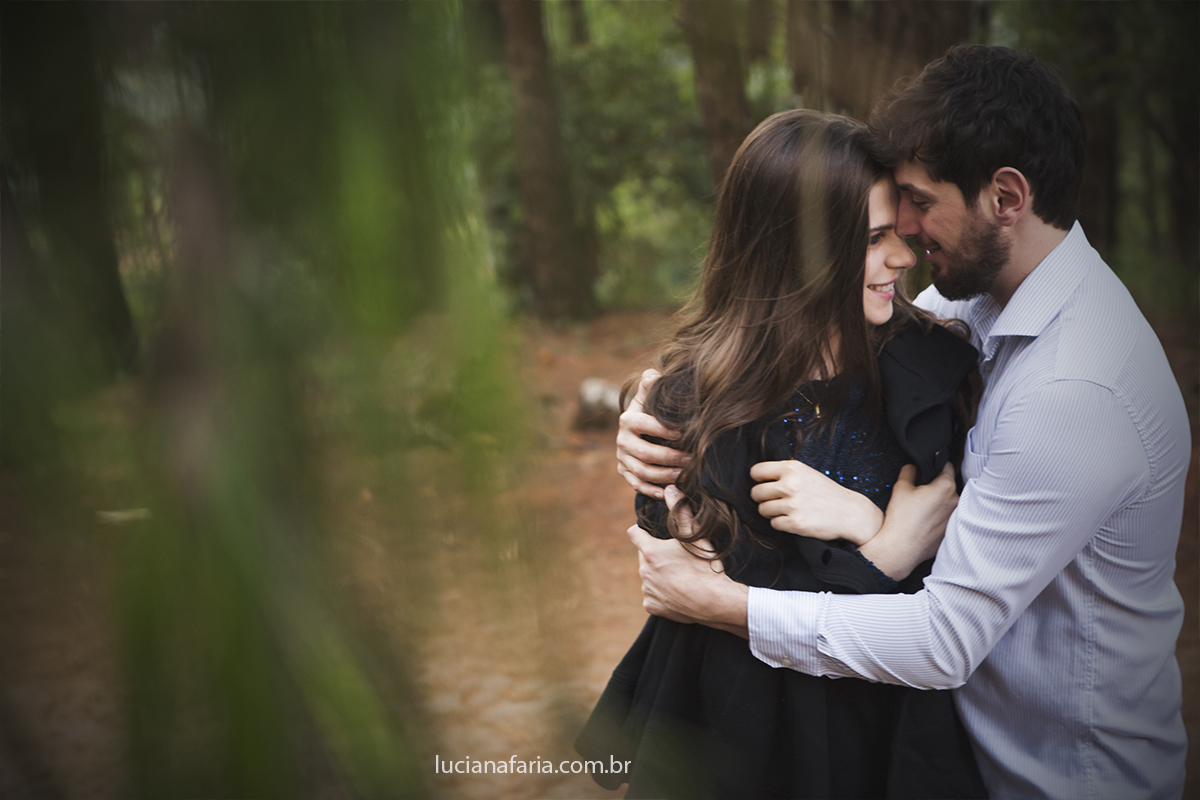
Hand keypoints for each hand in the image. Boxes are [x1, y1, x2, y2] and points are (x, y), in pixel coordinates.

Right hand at [616, 368, 688, 498]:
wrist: (639, 426)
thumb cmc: (651, 409)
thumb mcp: (650, 396)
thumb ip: (651, 384)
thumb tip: (652, 375)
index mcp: (628, 419)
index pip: (644, 425)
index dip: (663, 430)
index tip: (683, 433)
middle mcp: (621, 439)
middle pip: (644, 454)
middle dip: (670, 458)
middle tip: (691, 459)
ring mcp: (622, 457)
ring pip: (641, 472)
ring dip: (664, 476)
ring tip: (684, 475)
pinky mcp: (624, 471)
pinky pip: (635, 484)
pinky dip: (651, 490)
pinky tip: (667, 493)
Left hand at [626, 486, 747, 636]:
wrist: (715, 601)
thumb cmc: (706, 567)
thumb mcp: (695, 536)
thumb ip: (680, 512)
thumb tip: (670, 489)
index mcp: (650, 551)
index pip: (634, 533)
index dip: (642, 532)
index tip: (652, 534)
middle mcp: (644, 571)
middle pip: (643, 556)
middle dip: (654, 555)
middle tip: (676, 558)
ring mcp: (647, 590)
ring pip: (648, 577)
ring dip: (658, 575)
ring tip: (680, 576)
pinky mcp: (652, 606)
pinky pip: (652, 597)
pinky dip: (661, 594)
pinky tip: (678, 592)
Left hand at [750, 460, 883, 545]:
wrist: (850, 513)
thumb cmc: (826, 492)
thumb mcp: (807, 473)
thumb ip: (784, 472)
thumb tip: (757, 476)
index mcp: (791, 468)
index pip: (756, 471)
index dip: (758, 479)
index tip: (765, 485)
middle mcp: (790, 485)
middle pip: (756, 493)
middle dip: (763, 498)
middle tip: (775, 501)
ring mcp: (792, 505)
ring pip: (762, 510)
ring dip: (771, 512)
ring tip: (787, 511)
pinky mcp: (795, 524)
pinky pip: (774, 524)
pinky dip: (781, 524)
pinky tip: (793, 520)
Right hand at [858, 463, 957, 580]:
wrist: (900, 548)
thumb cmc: (901, 519)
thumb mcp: (900, 487)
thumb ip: (909, 471)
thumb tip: (913, 467)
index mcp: (945, 486)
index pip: (947, 466)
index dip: (936, 465)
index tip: (928, 470)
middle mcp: (955, 501)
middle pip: (948, 485)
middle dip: (936, 485)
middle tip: (920, 492)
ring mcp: (955, 518)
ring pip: (948, 502)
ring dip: (939, 502)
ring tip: (921, 509)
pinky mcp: (951, 531)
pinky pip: (947, 518)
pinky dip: (938, 517)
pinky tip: (924, 521)